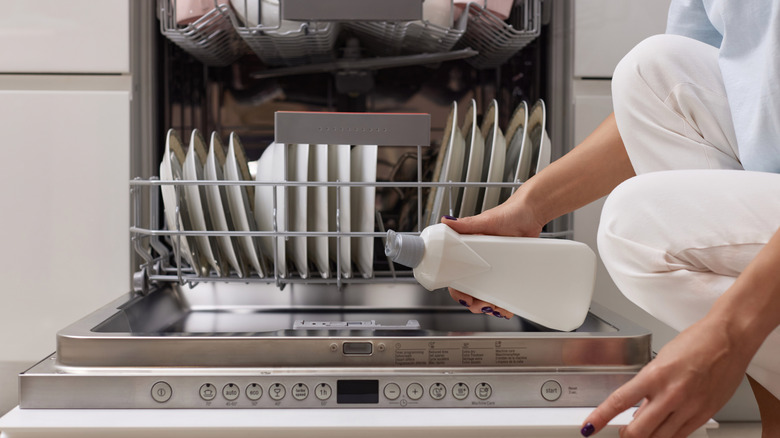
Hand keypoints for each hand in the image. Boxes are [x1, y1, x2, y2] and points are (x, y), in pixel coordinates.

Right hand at [441, 193, 545, 317]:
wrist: (532, 212)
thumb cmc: (508, 213)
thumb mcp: (485, 220)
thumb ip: (465, 224)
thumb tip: (446, 222)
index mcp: (469, 250)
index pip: (457, 275)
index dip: (458, 289)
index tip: (465, 298)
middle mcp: (479, 260)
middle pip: (471, 288)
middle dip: (475, 302)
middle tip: (483, 305)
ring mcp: (494, 267)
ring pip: (486, 293)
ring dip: (489, 304)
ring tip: (497, 307)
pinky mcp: (508, 270)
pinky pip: (503, 290)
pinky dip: (504, 301)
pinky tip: (507, 306)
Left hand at [580, 314, 750, 436]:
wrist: (729, 339)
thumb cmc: (696, 343)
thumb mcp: (661, 360)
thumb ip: (648, 387)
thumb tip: (636, 409)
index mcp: (655, 375)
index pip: (618, 401)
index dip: (600, 418)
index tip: (589, 426)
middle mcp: (671, 394)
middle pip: (639, 431)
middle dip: (626, 435)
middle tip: (621, 431)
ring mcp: (689, 407)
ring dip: (647, 437)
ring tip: (642, 431)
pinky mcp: (705, 414)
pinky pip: (680, 435)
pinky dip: (667, 435)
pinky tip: (663, 430)